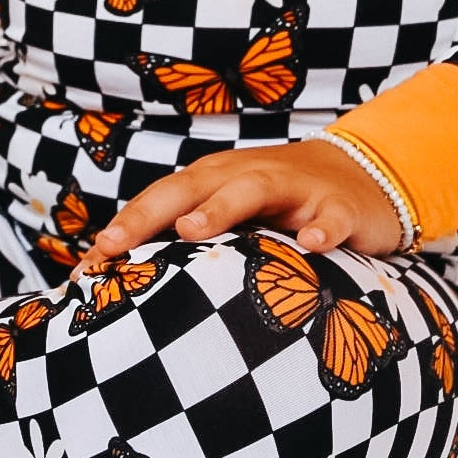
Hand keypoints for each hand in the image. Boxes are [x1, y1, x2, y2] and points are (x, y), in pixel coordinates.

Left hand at [80, 139, 405, 270]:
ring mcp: (295, 188)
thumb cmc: (284, 206)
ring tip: (191, 230)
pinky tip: (310, 245)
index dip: (125, 226)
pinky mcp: (339, 206)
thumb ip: (193, 241)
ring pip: (253, 189)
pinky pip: (330, 216)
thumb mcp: (237, 217)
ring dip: (220, 207)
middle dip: (151, 213)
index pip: (162, 198)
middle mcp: (248, 176)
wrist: (366, 176)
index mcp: (216, 181)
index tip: (91, 261)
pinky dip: (321, 228)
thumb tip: (133, 281)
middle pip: (192, 187)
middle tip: (115, 244)